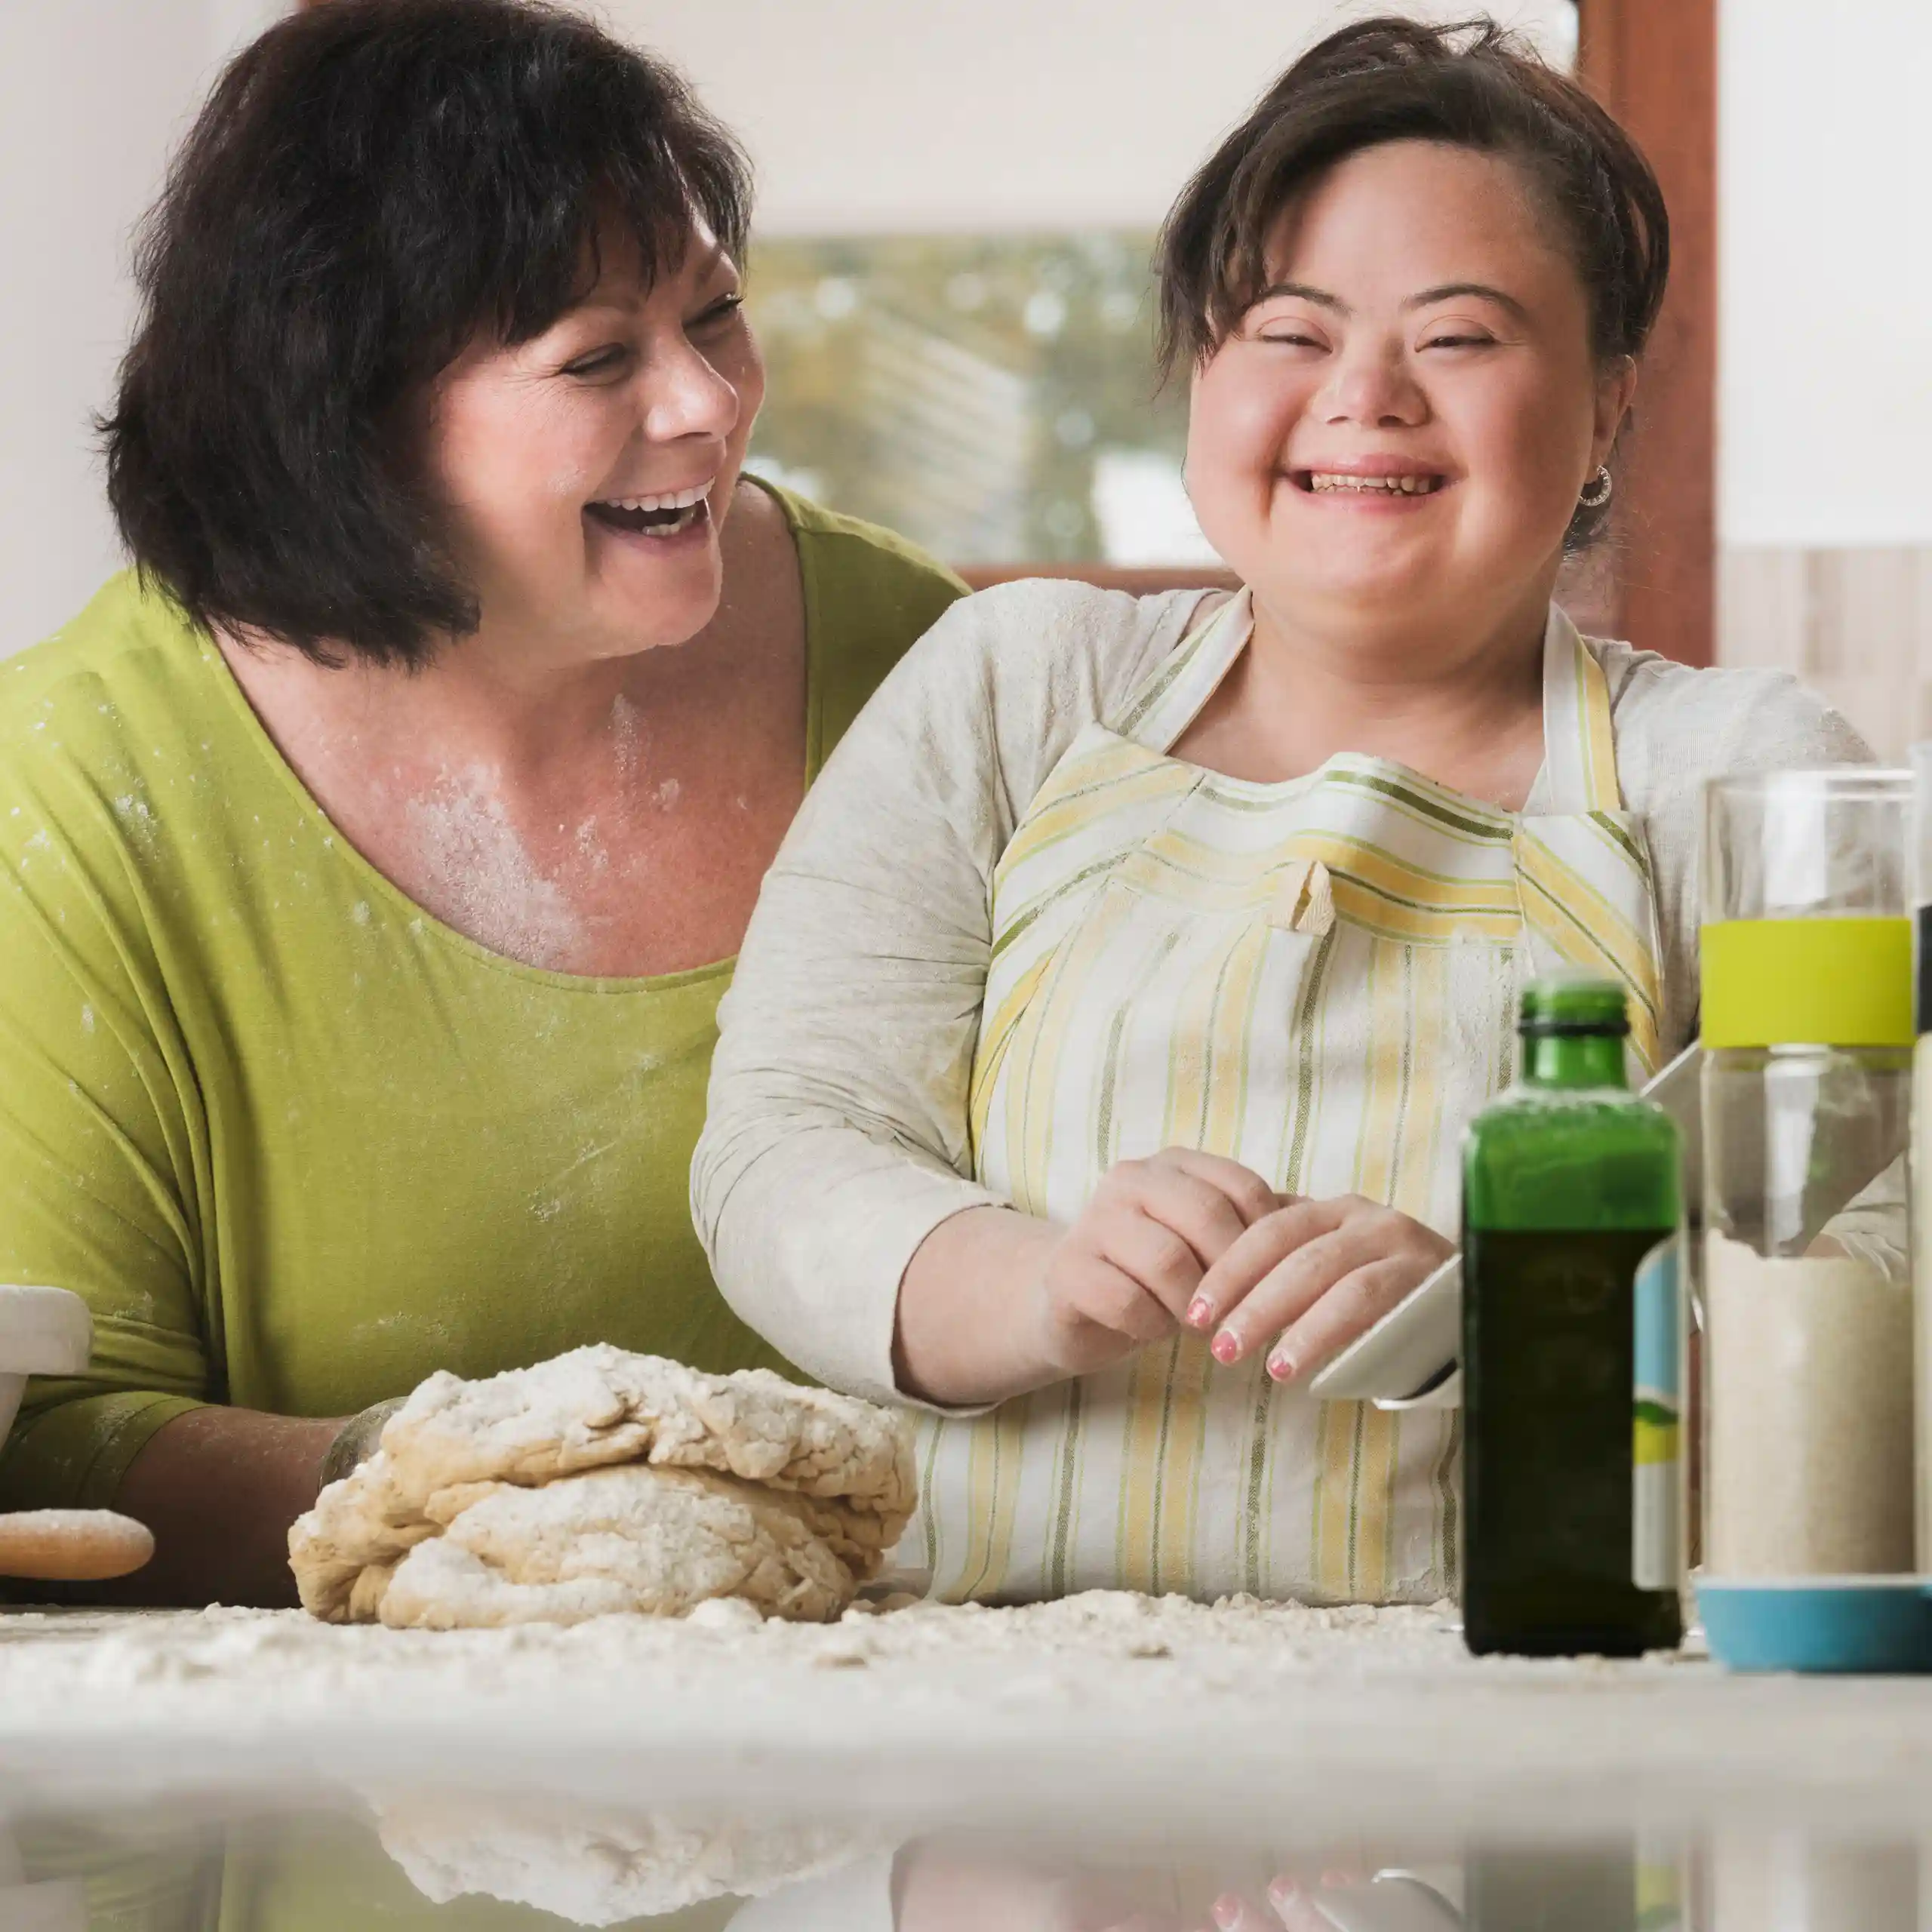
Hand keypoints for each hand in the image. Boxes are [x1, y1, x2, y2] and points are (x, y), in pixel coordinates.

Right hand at [1031, 1150, 1280, 1377]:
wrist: (1071, 1303)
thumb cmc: (1157, 1272)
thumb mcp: (1208, 1243)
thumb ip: (1259, 1225)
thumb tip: (1329, 1217)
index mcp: (1172, 1163)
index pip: (1242, 1187)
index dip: (1268, 1239)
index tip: (1271, 1278)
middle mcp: (1130, 1178)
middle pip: (1207, 1216)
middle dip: (1232, 1274)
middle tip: (1237, 1310)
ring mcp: (1093, 1220)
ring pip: (1168, 1261)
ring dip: (1191, 1305)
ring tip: (1191, 1322)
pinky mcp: (1066, 1270)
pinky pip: (1128, 1301)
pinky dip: (1151, 1326)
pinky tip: (1149, 1328)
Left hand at [1181, 1195, 1452, 1382]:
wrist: (1475, 1318)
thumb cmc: (1393, 1305)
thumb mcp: (1339, 1277)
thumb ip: (1292, 1271)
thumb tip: (1216, 1294)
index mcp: (1336, 1212)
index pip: (1267, 1228)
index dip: (1227, 1269)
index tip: (1193, 1311)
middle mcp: (1367, 1218)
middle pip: (1289, 1248)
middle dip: (1243, 1295)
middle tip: (1212, 1341)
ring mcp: (1400, 1242)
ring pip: (1323, 1272)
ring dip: (1276, 1315)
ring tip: (1245, 1358)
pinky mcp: (1426, 1276)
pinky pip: (1363, 1298)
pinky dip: (1320, 1331)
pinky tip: (1291, 1363)